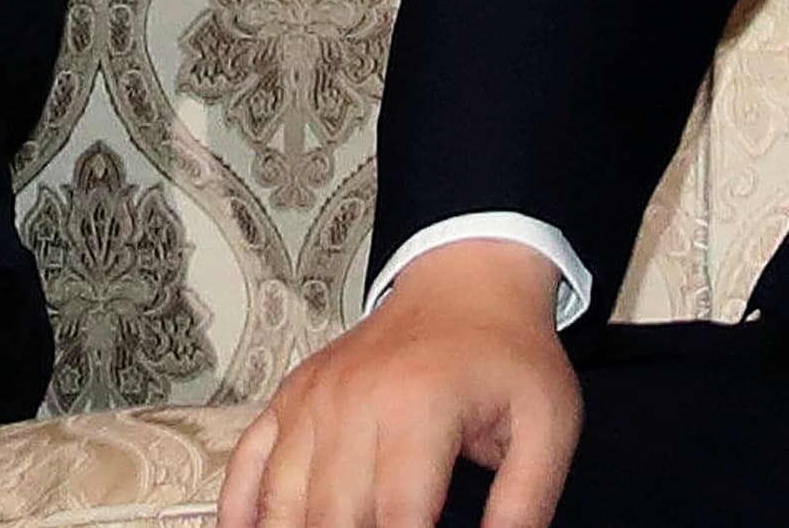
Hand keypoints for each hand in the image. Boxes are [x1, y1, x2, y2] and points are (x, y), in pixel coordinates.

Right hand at [221, 240, 581, 527]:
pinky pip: (248, 459)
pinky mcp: (293, 398)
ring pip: (283, 497)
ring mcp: (314, 398)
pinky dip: (240, 507)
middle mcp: (355, 401)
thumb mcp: (548, 424)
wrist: (466, 283)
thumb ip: (526, 500)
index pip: (400, 514)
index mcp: (420, 406)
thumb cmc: (507, 355)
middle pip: (334, 514)